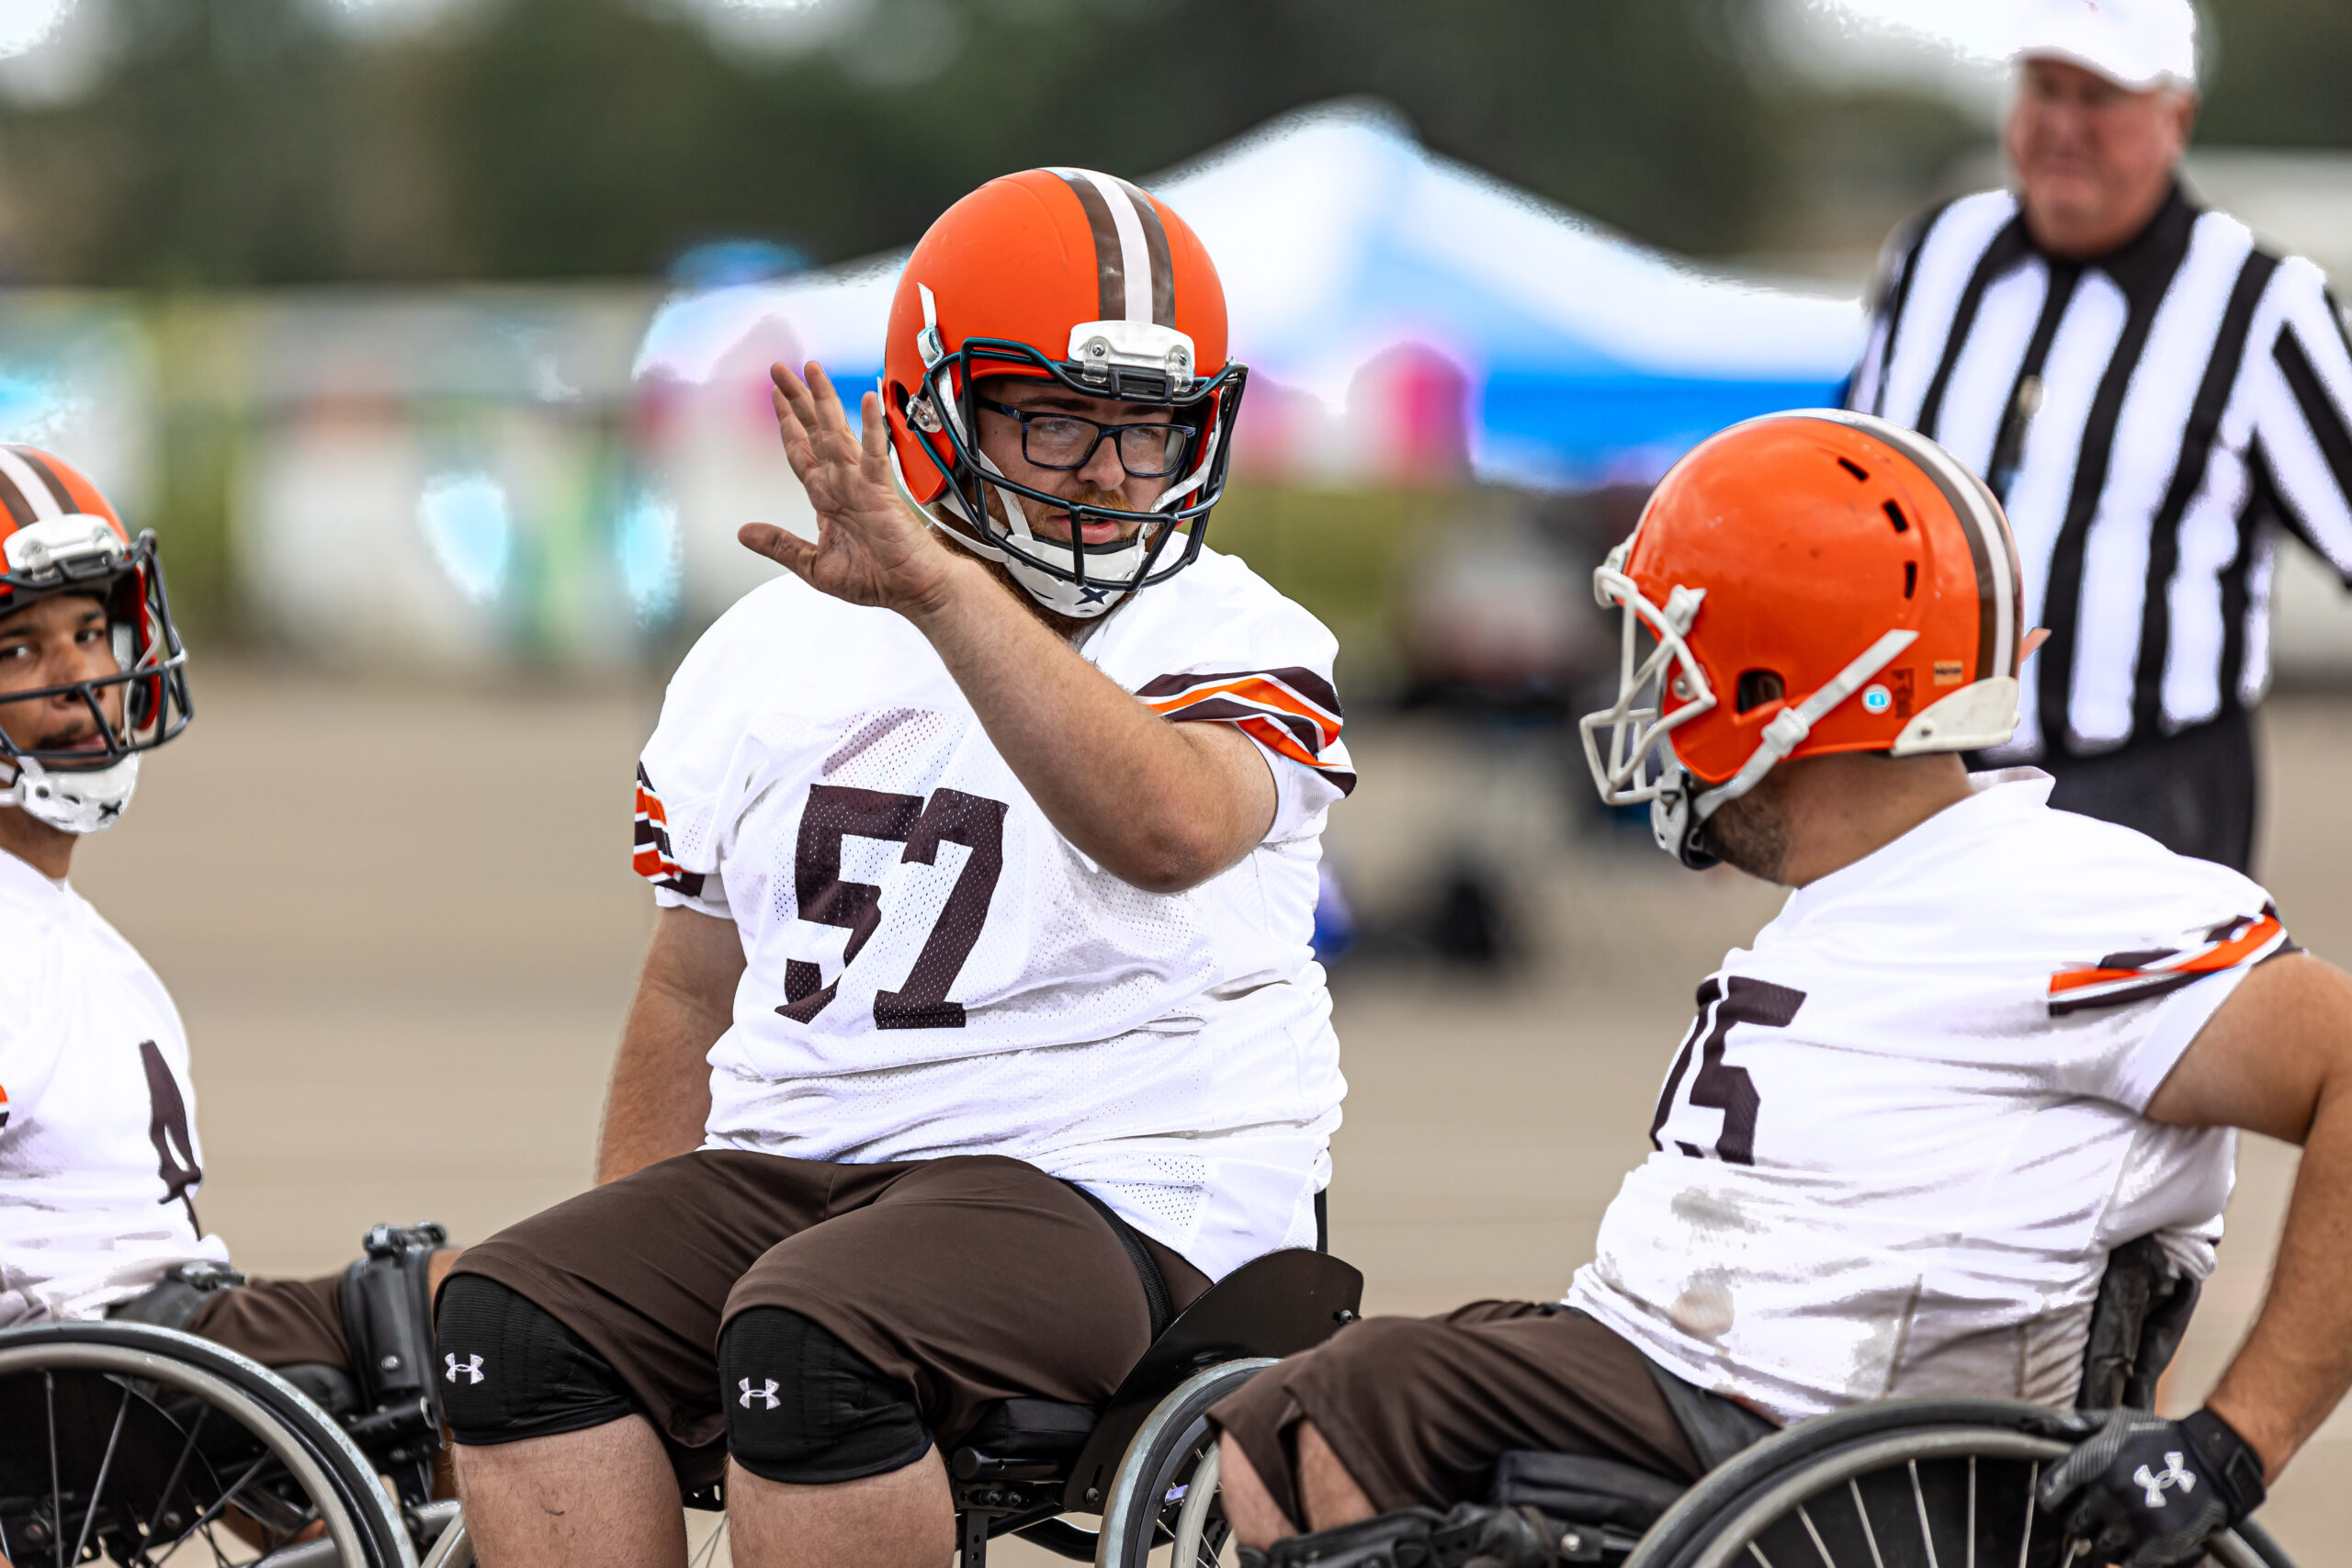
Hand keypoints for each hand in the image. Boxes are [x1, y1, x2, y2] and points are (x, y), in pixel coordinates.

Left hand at [740, 360, 965, 616]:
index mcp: (826, 497)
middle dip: (796, 399)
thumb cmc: (875, 578)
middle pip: (814, 431)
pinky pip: (874, 453)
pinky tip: (867, 401)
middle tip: (780, 369)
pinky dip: (871, 427)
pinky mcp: (882, 490)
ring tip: (813, 370)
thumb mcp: (813, 565)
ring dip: (824, 400)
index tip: (776, 398)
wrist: (911, 589)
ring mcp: (861, 483)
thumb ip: (780, 545)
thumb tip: (745, 533)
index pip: (800, 451)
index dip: (786, 424)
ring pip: (837, 432)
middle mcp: (841, 483)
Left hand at [2038, 1407, 2265, 1565]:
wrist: (2213, 1458)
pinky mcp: (2159, 1542)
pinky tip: (2135, 1544)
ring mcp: (2134, 1519)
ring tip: (2120, 1527)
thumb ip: (2076, 1425)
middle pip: (2073, 1524)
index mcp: (2093, 1462)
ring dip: (2105, 1539)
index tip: (2062, 1501)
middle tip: (2096, 1515)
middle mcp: (2109, 1492)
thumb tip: (2038, 1428)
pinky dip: (2127, 1557)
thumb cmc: (2161, 1437)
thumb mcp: (2116, 1420)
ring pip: (2098, 1546)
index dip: (2054, 1500)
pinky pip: (2127, 1563)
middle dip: (2080, 1520)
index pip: (2050, 1495)